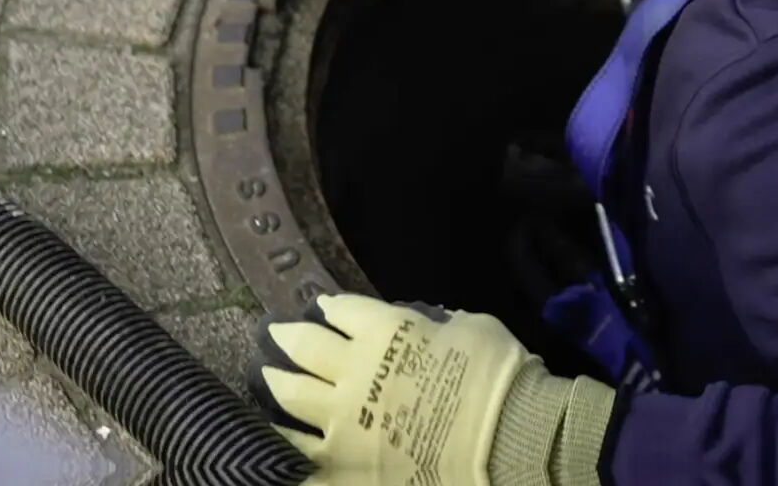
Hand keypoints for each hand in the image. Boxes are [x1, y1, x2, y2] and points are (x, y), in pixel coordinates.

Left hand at [257, 294, 611, 485]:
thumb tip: (424, 330)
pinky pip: (301, 461)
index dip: (330, 307)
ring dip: (277, 387)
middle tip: (275, 335)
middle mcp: (352, 373)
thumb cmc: (497, 377)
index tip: (323, 307)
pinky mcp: (343, 471)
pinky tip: (276, 445)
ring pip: (291, 400)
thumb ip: (432, 327)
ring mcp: (342, 425)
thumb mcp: (466, 329)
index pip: (343, 310)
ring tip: (268, 381)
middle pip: (305, 348)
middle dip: (288, 339)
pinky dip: (285, 452)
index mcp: (384, 333)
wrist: (508, 438)